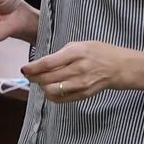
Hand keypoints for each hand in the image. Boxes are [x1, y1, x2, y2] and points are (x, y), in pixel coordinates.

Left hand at [19, 40, 143, 102]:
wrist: (119, 67)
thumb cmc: (99, 52)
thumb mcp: (80, 45)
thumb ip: (61, 54)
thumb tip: (42, 64)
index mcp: (76, 53)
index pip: (47, 63)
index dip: (32, 68)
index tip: (24, 69)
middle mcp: (77, 69)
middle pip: (46, 78)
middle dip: (34, 78)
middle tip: (31, 76)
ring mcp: (81, 84)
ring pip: (51, 90)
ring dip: (42, 87)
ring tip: (43, 82)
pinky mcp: (83, 95)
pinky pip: (60, 99)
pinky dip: (51, 95)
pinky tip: (51, 89)